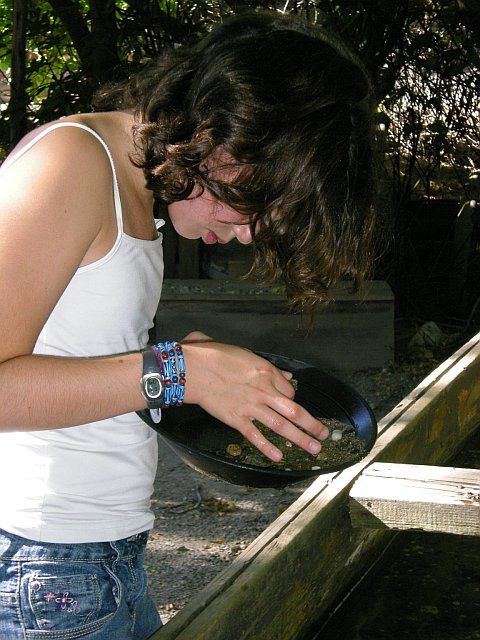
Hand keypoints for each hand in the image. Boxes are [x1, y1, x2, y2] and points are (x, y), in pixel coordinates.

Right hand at [182, 341, 328, 460]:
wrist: (193, 369)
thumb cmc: (215, 356)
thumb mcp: (246, 355)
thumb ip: (269, 368)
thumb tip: (286, 376)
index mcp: (266, 372)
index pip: (289, 391)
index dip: (294, 401)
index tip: (293, 407)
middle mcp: (263, 391)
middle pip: (294, 411)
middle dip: (312, 425)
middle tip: (324, 436)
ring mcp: (251, 406)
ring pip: (281, 425)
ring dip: (300, 439)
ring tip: (314, 449)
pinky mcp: (236, 418)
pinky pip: (255, 435)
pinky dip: (267, 447)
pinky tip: (279, 456)